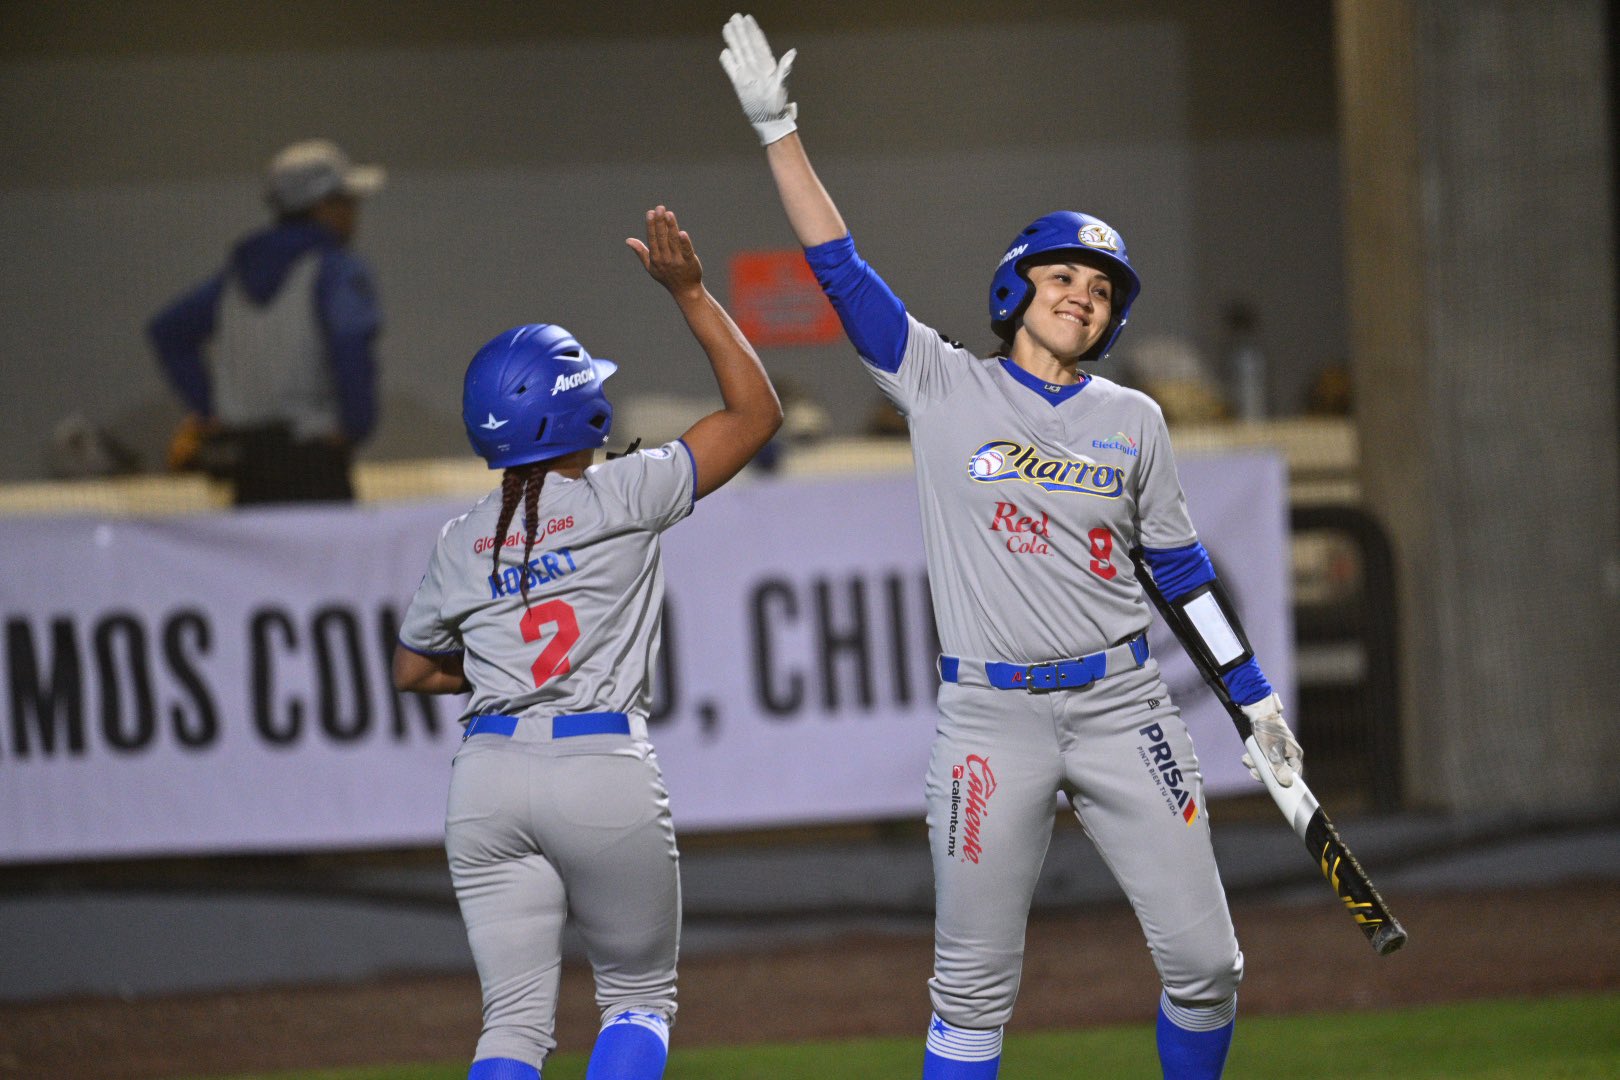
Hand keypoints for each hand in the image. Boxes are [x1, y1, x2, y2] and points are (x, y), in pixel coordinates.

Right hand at [626, 205, 702, 297]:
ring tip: (669, 214)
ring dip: (671, 227)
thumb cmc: (667, 277)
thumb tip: (628, 240)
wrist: (685, 291)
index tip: (650, 212)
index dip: (651, 226)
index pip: (652, 239)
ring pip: (673, 241)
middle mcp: (665, 259)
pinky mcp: (690, 262)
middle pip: (662, 238)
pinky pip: (686, 251)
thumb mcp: (651, 266)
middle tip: (660, 208)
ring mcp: (678, 261)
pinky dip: (685, 243)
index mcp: (655, 258)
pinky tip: (682, 232)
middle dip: (660, 222)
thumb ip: (641, 252)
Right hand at [720, 12, 797, 144]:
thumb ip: (785, 69)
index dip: (753, 31)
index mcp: (767, 66)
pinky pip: (731, 69)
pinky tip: (725, 51)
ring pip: (739, 54)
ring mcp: (747, 75)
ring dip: (733, 40)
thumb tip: (792, 53)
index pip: (758, 44)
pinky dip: (728, 61)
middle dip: (741, 31)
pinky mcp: (739, 84)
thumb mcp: (782, 86)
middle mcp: (756, 68)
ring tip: (727, 27)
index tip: (748, 19)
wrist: (768, 121)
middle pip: (747, 45)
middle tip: (735, 17)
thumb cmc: (777, 106)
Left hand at [1240, 692, 1303, 786]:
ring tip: (1246, 759)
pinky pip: (1263, 757)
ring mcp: (1279, 749)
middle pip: (1278, 772)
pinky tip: (1246, 756)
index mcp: (1295, 754)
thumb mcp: (1271, 751)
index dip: (1280, 781)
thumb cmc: (1266, 730)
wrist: (1257, 710)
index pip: (1293, 776)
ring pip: (1268, 765)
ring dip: (1256, 765)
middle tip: (1252, 770)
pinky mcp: (1269, 745)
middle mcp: (1289, 753)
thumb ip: (1278, 768)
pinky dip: (1254, 758)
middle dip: (1263, 772)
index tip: (1267, 782)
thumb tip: (1286, 783)